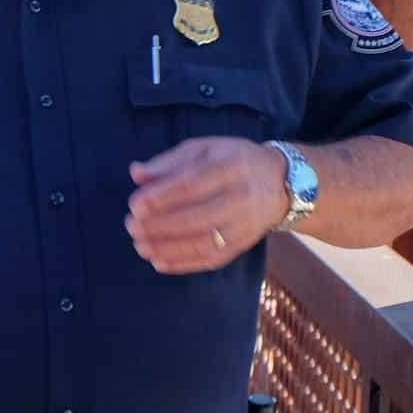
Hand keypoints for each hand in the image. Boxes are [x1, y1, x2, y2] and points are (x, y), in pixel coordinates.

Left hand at [125, 137, 287, 273]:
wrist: (281, 183)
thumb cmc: (233, 160)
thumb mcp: (204, 148)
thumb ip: (169, 161)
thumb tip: (136, 174)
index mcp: (231, 166)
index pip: (192, 185)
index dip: (161, 197)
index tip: (135, 205)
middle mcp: (242, 197)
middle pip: (197, 217)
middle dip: (160, 225)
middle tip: (131, 226)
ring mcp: (245, 225)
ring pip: (204, 243)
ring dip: (167, 248)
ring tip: (140, 245)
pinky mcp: (243, 245)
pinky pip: (212, 259)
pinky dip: (182, 264)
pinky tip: (158, 261)